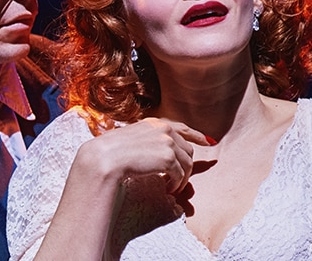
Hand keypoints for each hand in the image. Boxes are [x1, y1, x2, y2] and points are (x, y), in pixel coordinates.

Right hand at [76, 118, 208, 194]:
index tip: (208, 141)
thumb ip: (148, 142)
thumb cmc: (110, 152)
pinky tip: (168, 189)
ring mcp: (167, 142)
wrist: (104, 158)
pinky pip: (180, 174)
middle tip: (180, 180)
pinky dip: (176, 184)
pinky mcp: (168, 157)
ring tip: (173, 188)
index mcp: (154, 123)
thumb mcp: (131, 139)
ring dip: (182, 178)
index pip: (181, 128)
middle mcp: (164, 129)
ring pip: (186, 163)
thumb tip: (160, 154)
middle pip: (187, 149)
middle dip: (186, 165)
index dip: (196, 135)